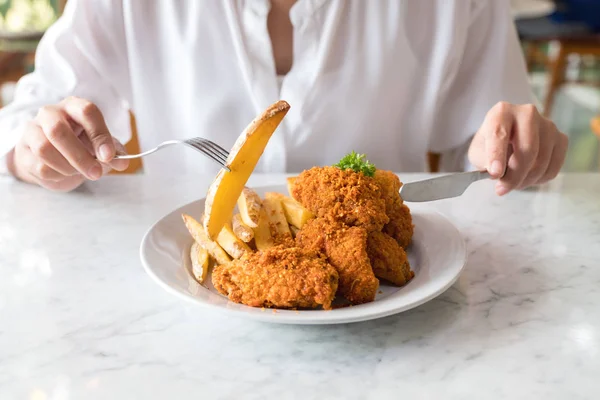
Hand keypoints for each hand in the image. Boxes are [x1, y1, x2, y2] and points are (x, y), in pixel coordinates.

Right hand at [7, 96, 128, 191]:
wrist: (52, 160)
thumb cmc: (80, 147)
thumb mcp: (100, 147)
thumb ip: (114, 153)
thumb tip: (122, 162)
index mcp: (74, 107)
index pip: (86, 111)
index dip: (99, 134)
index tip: (109, 156)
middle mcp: (50, 114)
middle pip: (58, 131)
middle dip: (80, 157)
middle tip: (96, 173)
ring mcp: (32, 131)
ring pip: (44, 149)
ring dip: (67, 167)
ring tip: (78, 172)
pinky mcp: (23, 151)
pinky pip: (39, 166)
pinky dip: (57, 175)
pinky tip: (64, 173)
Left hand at [468, 102, 567, 195]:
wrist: (506, 137)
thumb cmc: (489, 144)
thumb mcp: (478, 152)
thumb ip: (484, 161)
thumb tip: (498, 173)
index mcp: (502, 112)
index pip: (500, 134)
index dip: (497, 156)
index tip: (495, 174)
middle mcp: (527, 113)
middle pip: (527, 149)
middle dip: (514, 176)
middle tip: (502, 189)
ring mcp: (548, 125)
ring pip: (541, 162)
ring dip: (525, 180)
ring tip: (512, 183)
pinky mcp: (561, 138)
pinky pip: (552, 168)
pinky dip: (538, 180)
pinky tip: (526, 178)